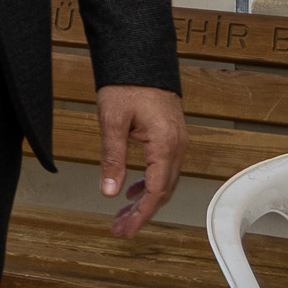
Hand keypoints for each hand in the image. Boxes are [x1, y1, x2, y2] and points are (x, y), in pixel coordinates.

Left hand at [96, 83, 187, 236]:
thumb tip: (109, 192)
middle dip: (141, 214)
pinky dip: (148, 183)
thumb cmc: (126, 84)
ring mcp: (177, 142)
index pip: (155, 192)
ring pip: (163, 182)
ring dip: (144, 201)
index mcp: (165, 145)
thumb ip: (112, 158)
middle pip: (162, 191)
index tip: (125, 230)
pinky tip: (132, 190)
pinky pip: (163, 169)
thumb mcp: (112, 121)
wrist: (140, 57)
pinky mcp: (171, 137)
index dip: (140, 215)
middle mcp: (177, 147)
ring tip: (122, 216)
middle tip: (119, 229)